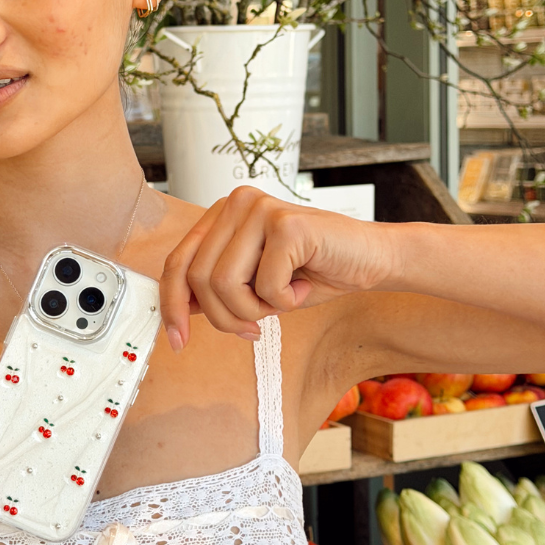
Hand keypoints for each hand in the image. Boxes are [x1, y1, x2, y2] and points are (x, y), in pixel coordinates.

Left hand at [160, 187, 392, 349]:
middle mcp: (236, 203)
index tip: (177, 342)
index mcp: (222, 213)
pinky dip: (284, 302)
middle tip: (254, 327)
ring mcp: (260, 209)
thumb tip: (177, 310)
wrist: (371, 260)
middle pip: (198, 278)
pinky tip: (303, 286)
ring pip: (224, 284)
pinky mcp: (286, 224)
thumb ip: (215, 289)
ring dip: (254, 310)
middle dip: (224, 317)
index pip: (178, 262)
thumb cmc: (312, 272)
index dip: (173, 305)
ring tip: (281, 300)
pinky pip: (265, 285)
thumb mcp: (252, 285)